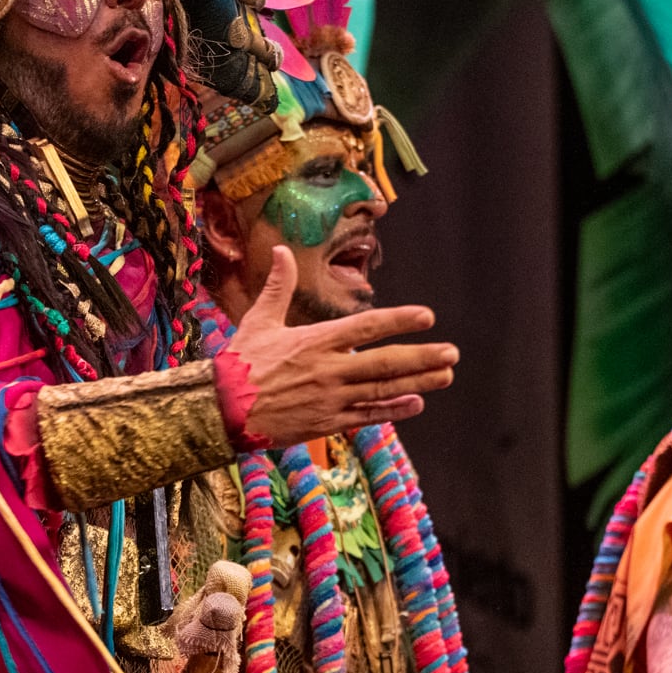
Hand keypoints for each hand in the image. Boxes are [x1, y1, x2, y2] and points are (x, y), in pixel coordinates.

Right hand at [225, 246, 457, 445]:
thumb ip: (278, 287)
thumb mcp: (259, 320)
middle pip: (384, 362)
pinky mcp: (326, 422)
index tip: (427, 316)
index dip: (399, 320)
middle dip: (421, 357)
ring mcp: (330, 398)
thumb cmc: (239, 364)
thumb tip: (282, 250)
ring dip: (417, 382)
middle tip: (451, 353)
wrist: (220, 410)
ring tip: (445, 376)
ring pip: (382, 390)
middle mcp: (328, 369)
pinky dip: (393, 410)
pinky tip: (417, 403)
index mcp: (314, 341)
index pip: (366, 326)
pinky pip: (367, 416)